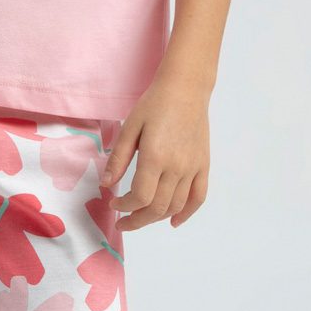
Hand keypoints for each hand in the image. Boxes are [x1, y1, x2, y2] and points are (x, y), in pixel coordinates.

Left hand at [102, 77, 209, 229]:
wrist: (186, 89)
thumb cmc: (154, 104)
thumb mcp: (130, 128)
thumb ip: (118, 159)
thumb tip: (106, 185)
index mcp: (155, 157)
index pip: (140, 197)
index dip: (124, 207)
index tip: (113, 203)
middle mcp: (177, 166)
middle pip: (157, 208)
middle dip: (137, 220)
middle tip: (123, 220)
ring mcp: (193, 167)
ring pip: (176, 206)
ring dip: (156, 218)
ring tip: (141, 217)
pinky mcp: (203, 165)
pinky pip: (198, 197)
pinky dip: (187, 213)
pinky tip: (173, 221)